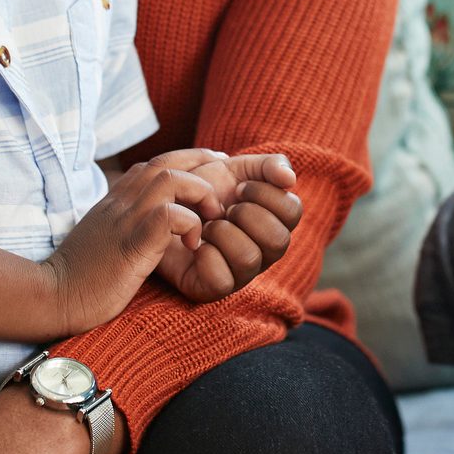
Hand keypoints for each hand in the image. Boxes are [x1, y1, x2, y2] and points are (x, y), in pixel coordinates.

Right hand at [42, 160, 208, 332]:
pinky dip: (189, 224)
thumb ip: (125, 223)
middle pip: (166, 161)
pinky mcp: (132, 244)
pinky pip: (168, 216)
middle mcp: (120, 201)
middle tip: (225, 190)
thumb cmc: (81, 275)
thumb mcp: (105, 239)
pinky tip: (192, 244)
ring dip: (200, 195)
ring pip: (170, 179)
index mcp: (115, 199)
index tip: (211, 176)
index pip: (155, 163)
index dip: (188, 163)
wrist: (52, 297)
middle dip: (203, 167)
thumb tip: (152, 222)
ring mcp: (125, 220)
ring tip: (210, 220)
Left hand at [147, 150, 301, 300]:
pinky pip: (222, 280)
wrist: (160, 206)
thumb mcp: (235, 168)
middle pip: (279, 241)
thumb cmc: (202, 189)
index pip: (293, 212)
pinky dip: (206, 255)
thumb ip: (268, 165)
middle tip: (223, 208)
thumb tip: (289, 178)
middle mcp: (264, 251)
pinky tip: (195, 243)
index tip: (239, 187)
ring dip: (222, 232)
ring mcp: (241, 273)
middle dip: (246, 215)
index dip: (265, 194)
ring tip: (206, 225)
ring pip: (250, 259)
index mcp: (274, 222)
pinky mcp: (213, 288)